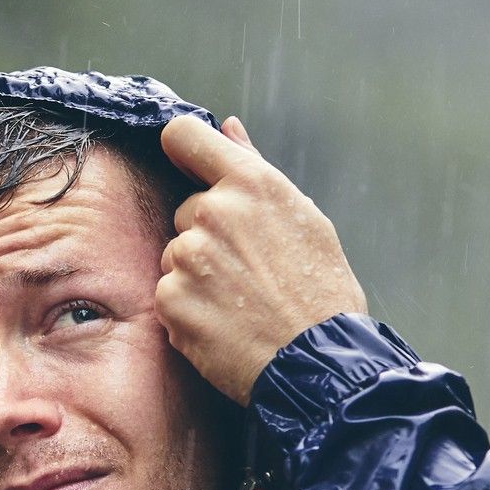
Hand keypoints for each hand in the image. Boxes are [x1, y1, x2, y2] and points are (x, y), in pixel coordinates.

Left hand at [155, 115, 367, 405]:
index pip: (183, 136)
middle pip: (186, 211)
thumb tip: (227, 127)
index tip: (188, 165)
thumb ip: (254, 168)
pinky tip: (225, 324)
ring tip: (240, 302)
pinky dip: (189, 310)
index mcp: (251, 184)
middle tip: (248, 270)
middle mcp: (213, 213)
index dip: (182, 149)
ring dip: (197, 275)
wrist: (318, 362)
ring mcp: (188, 257)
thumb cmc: (320, 291)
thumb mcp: (302, 217)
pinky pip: (169, 295)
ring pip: (177, 256)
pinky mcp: (171, 300)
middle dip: (207, 235)